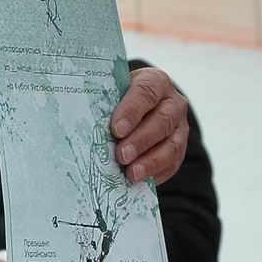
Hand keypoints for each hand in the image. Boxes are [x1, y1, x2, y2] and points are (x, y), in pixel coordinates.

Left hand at [112, 68, 190, 185]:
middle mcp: (173, 102)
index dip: (132, 111)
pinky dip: (158, 172)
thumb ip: (103, 101)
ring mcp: (180, 126)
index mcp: (155, 81)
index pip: (146, 92)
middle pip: (161, 121)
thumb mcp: (113, 91)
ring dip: (151, 161)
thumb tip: (80, 118)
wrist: (138, 105)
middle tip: (122, 155)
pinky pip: (174, 162)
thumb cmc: (120, 97)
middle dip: (141, 140)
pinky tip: (141, 180)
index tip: (116, 129)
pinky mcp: (180, 147)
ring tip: (131, 174)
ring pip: (171, 144)